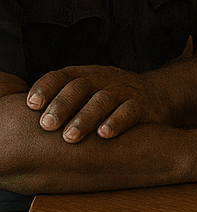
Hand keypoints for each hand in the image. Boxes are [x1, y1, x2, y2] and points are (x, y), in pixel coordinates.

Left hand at [26, 65, 172, 142]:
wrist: (159, 95)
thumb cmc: (112, 98)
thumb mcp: (89, 91)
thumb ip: (63, 100)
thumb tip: (24, 120)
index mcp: (87, 74)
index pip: (63, 76)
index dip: (46, 87)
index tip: (32, 105)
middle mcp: (104, 79)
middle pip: (80, 86)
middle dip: (62, 105)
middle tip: (47, 125)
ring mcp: (124, 91)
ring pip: (103, 100)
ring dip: (85, 118)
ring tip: (70, 137)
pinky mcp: (143, 105)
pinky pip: (129, 111)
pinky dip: (117, 122)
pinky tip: (104, 134)